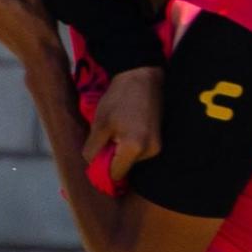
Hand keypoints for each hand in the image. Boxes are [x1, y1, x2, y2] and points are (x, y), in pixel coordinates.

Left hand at [85, 65, 163, 181]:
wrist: (141, 77)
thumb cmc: (118, 99)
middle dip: (112, 158)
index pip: (116, 174)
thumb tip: (92, 167)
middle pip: (124, 168)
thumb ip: (94, 151)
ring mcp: (157, 146)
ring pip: (131, 160)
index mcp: (134, 147)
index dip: (103, 170)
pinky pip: (139, 152)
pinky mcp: (159, 140)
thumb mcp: (99, 125)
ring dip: (121, 151)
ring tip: (119, 130)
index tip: (97, 158)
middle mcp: (150, 151)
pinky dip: (129, 146)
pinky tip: (127, 129)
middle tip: (107, 137)